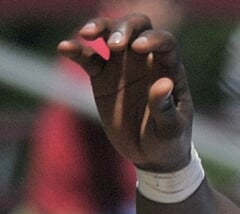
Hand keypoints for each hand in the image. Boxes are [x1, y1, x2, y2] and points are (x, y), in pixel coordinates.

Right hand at [57, 15, 193, 172]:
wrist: (151, 156)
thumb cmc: (168, 142)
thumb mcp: (170, 130)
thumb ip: (165, 108)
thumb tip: (162, 84)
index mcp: (170, 70)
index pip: (165, 42)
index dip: (153, 38)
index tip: (138, 47)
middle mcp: (147, 62)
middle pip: (137, 28)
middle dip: (125, 28)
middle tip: (113, 45)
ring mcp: (123, 67)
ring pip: (110, 34)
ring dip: (100, 27)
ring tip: (87, 36)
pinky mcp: (102, 77)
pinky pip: (87, 57)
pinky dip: (76, 49)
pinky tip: (64, 47)